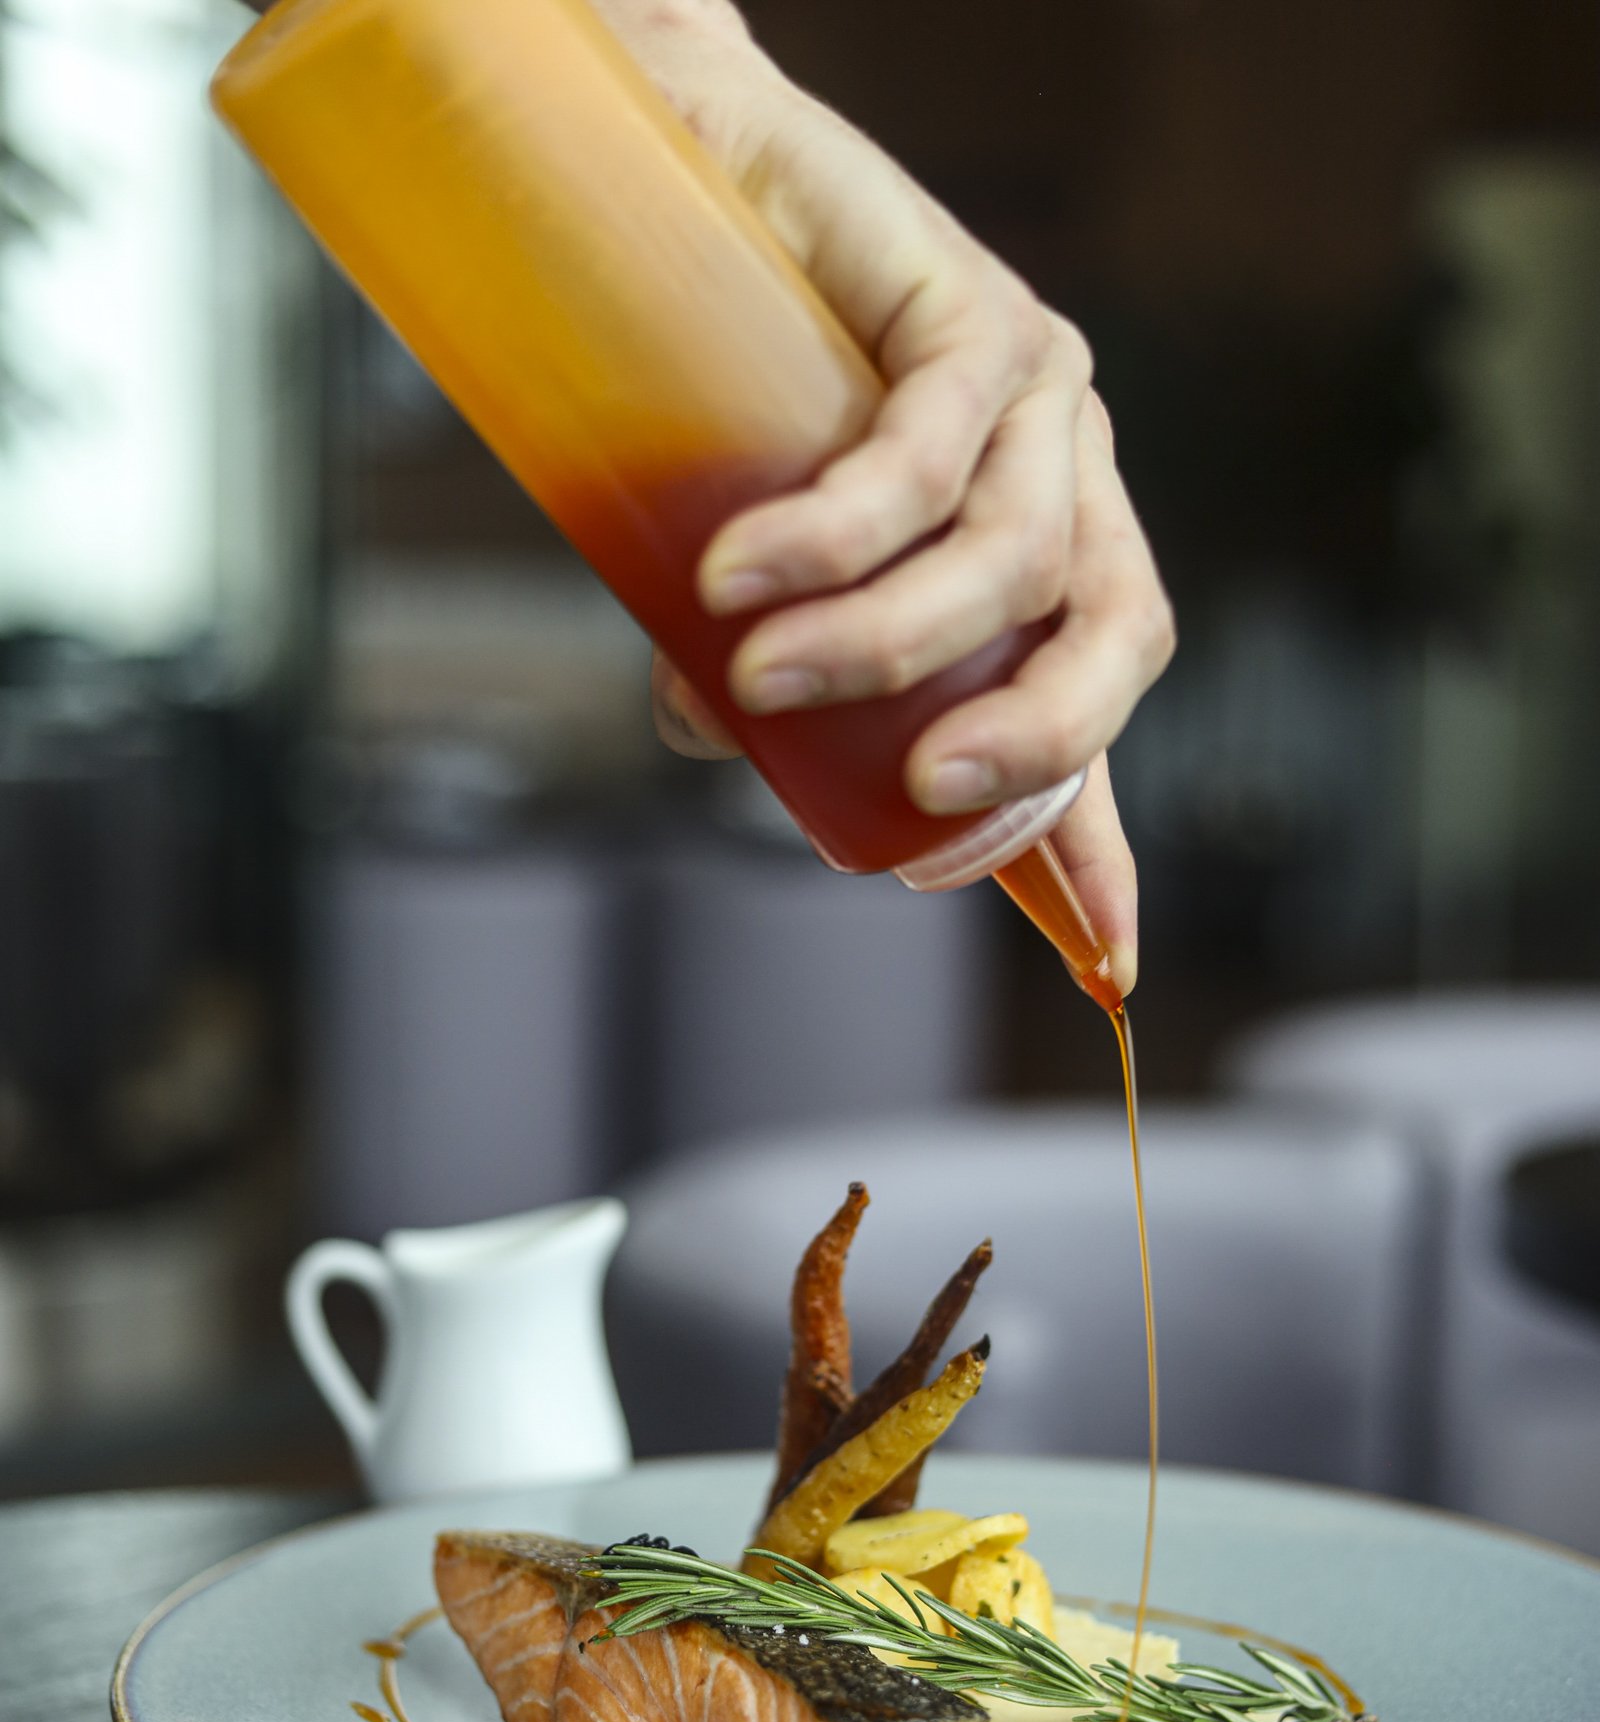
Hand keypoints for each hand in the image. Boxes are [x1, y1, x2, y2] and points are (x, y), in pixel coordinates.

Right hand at [597, 3, 1170, 994]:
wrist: (700, 172)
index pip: (1096, 701)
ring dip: (885, 639)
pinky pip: (932, 446)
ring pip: (1016, 552)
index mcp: (1042, 555)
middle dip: (1037, 737)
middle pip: (1116, 630)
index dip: (1108, 837)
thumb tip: (704, 739)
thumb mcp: (768, 566)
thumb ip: (759, 660)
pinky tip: (745, 571)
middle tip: (924, 792)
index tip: (1113, 955)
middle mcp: (1066, 477)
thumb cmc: (739, 389)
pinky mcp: (974, 305)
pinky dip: (839, 529)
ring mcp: (1036, 392)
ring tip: (756, 669)